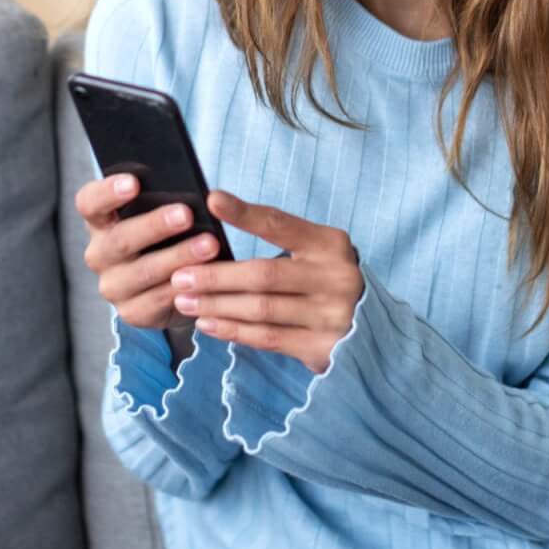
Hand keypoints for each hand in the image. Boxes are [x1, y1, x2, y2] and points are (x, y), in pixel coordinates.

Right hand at [76, 174, 223, 330]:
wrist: (169, 285)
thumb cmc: (165, 237)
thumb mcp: (158, 215)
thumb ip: (163, 202)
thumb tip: (191, 192)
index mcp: (100, 222)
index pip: (90, 202)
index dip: (108, 192)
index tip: (134, 182)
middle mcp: (99, 254)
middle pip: (120, 238)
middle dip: (155, 225)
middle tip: (186, 214)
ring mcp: (112, 286)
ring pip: (144, 271)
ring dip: (179, 257)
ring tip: (210, 245)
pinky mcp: (131, 312)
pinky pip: (158, 299)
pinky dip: (183, 287)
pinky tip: (205, 278)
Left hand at [171, 191, 362, 373]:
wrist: (368, 329)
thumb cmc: (325, 280)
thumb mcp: (315, 251)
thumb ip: (280, 238)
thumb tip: (217, 221)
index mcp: (330, 244)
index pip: (281, 225)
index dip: (245, 213)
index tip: (212, 200)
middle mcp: (334, 278)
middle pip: (264, 274)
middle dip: (217, 275)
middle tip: (180, 274)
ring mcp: (330, 315)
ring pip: (261, 309)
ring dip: (217, 304)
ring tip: (184, 300)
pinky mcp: (320, 347)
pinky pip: (267, 338)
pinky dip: (232, 330)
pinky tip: (207, 323)